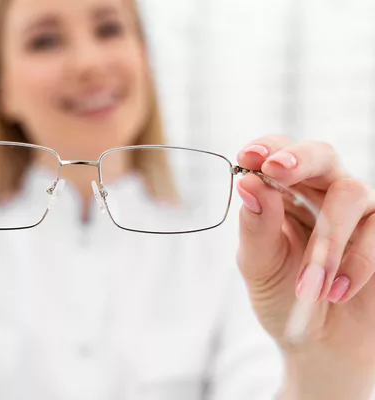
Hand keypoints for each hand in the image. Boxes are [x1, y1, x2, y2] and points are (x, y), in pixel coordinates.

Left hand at [235, 135, 374, 365]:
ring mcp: (357, 212)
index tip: (249, 157)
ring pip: (351, 193)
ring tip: (310, 285)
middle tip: (276, 170)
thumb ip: (256, 228)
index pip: (276, 155)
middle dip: (299, 159)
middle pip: (321, 155)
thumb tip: (249, 184)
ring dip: (327, 239)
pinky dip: (355, 263)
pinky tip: (336, 292)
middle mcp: (321, 194)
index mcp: (283, 195)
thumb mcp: (259, 267)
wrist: (321, 344)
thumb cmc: (284, 297)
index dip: (266, 148)